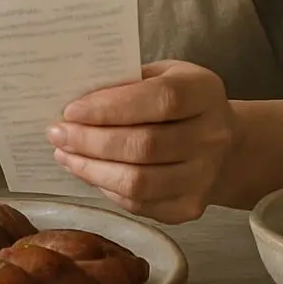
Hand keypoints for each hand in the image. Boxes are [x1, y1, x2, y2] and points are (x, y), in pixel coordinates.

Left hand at [48, 61, 235, 223]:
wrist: (225, 146)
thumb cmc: (179, 103)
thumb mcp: (161, 75)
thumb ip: (126, 82)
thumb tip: (75, 99)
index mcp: (204, 92)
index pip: (160, 100)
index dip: (112, 107)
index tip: (71, 110)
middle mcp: (212, 137)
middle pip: (145, 145)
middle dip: (91, 141)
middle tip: (57, 133)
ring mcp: (204, 177)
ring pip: (138, 182)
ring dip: (91, 169)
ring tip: (64, 154)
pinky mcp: (189, 207)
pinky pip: (139, 204)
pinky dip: (106, 188)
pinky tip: (87, 171)